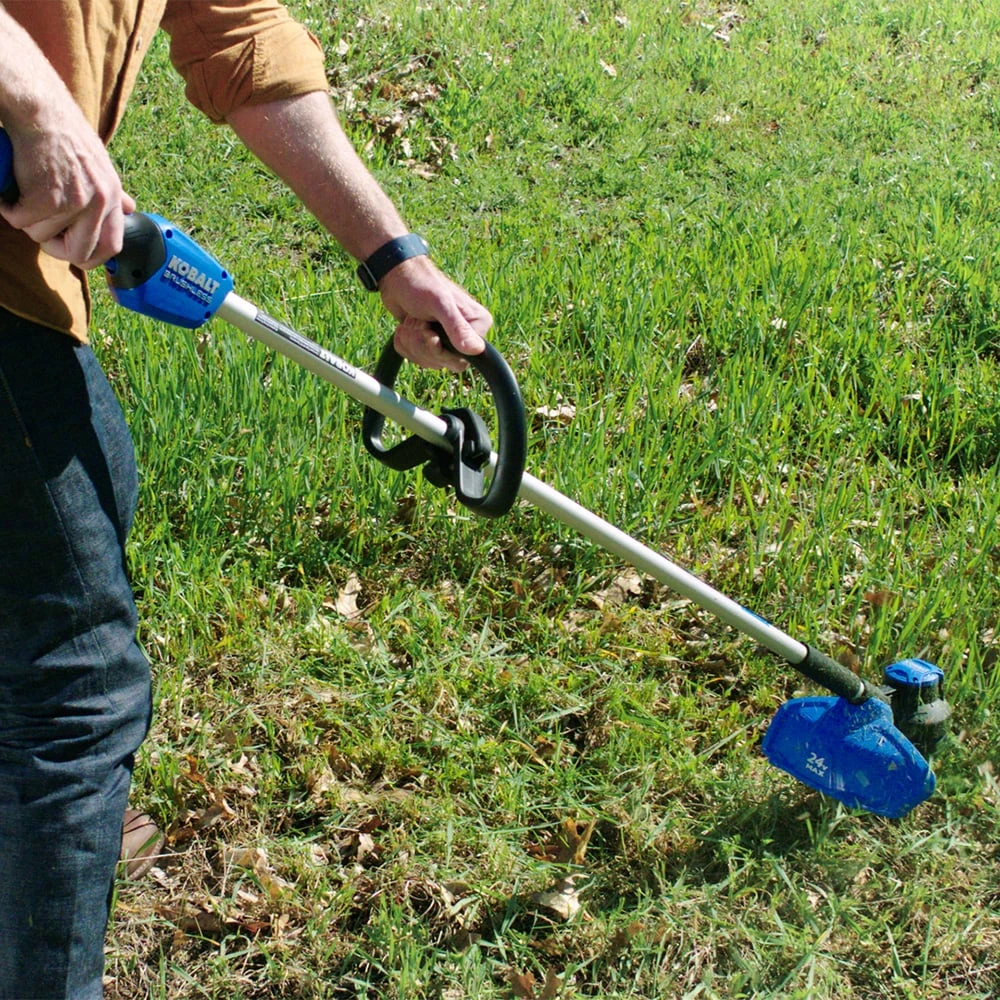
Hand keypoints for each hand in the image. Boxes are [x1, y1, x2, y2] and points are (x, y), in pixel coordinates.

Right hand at [0, 117, 134, 268]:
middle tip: (40, 230)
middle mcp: (99, 202)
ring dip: (27, 219)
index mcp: (112, 197)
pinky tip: (11, 190)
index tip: (74, 253)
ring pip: (42, 235)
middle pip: (79, 253)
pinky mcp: (46, 199)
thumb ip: (113, 192)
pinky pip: (21, 221)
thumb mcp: (99, 164)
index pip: (112, 247)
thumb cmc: (64, 135)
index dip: (91, 256)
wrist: (39, 109)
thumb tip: (130, 208)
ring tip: (26, 192)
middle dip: (55, 247)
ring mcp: (74, 202)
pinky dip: (9, 208)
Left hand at [379, 256, 491, 372]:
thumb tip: (476, 350)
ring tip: (411, 320)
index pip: (462, 360)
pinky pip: (416, 359)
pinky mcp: (430, 343)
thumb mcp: (440, 304)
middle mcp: (466, 335)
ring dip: (411, 342)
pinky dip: (404, 344)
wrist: (396, 277)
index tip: (430, 333)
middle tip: (418, 322)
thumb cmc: (420, 284)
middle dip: (422, 346)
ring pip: (428, 362)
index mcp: (477, 325)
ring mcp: (447, 340)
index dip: (441, 352)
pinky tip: (405, 326)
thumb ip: (458, 327)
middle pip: (444, 363)